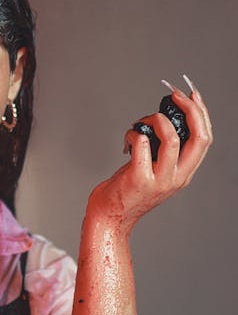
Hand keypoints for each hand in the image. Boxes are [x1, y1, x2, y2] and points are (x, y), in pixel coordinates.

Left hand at [88, 80, 212, 233]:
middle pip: (199, 138)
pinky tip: (126, 139)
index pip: (205, 140)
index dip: (202, 114)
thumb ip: (161, 151)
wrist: (109, 219)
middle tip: (174, 95)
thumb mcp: (153, 171)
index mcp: (184, 173)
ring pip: (173, 139)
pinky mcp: (139, 179)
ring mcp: (160, 180)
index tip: (191, 95)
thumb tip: (161, 118)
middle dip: (190, 109)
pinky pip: (142, 143)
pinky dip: (133, 133)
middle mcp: (177, 177)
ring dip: (157, 119)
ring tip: (142, 121)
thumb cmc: (126, 191)